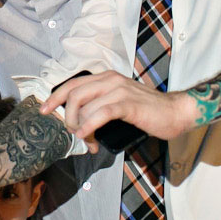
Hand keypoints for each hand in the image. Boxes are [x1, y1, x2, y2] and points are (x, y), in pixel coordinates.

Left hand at [41, 70, 198, 143]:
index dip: (55, 97)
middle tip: (73, 134)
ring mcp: (119, 90)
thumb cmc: (147, 111)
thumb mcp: (118, 102)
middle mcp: (110, 79)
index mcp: (105, 77)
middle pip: (74, 95)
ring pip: (85, 106)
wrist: (176, 112)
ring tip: (88, 142)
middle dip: (66, 117)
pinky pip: (101, 114)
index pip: (72, 84)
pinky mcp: (129, 104)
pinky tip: (86, 136)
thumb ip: (99, 105)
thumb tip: (78, 121)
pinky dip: (88, 126)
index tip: (44, 110)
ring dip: (80, 128)